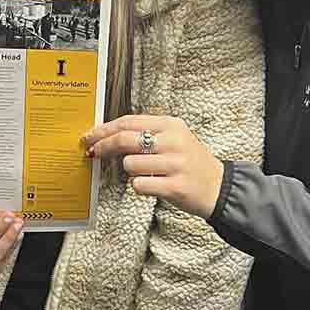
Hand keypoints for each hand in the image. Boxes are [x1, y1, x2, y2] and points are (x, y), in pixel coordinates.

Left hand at [82, 114, 223, 218]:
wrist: (220, 187)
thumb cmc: (189, 162)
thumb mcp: (173, 138)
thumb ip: (146, 133)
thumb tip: (107, 134)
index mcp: (171, 125)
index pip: (128, 122)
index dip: (104, 129)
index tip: (90, 136)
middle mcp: (174, 141)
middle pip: (124, 139)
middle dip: (103, 146)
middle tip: (93, 152)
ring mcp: (176, 164)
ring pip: (130, 164)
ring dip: (131, 171)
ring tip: (147, 173)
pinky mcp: (175, 186)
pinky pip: (139, 184)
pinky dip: (140, 186)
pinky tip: (153, 185)